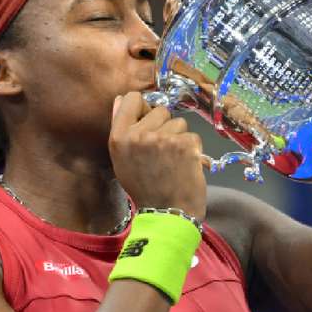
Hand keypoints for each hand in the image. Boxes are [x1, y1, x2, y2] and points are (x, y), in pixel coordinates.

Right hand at [109, 92, 206, 219]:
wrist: (167, 213)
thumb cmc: (145, 189)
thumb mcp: (122, 161)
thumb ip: (122, 130)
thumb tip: (121, 99)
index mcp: (119, 137)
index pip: (132, 98)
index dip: (143, 108)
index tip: (148, 122)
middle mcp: (139, 135)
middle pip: (160, 110)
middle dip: (164, 126)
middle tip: (162, 151)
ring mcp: (162, 138)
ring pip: (179, 122)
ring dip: (179, 138)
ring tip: (173, 160)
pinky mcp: (184, 144)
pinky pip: (192, 135)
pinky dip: (192, 149)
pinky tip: (185, 165)